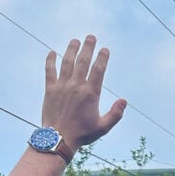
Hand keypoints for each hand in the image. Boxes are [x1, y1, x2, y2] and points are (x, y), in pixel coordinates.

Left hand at [41, 35, 126, 153]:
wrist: (59, 138)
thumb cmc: (82, 134)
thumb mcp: (103, 127)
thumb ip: (115, 114)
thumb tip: (124, 100)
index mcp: (91, 94)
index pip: (98, 70)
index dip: (102, 58)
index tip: (105, 49)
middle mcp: (76, 86)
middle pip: (83, 61)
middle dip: (88, 47)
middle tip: (91, 37)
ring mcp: (62, 86)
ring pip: (67, 62)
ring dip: (71, 50)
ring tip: (75, 40)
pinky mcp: (50, 89)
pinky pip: (49, 71)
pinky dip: (50, 60)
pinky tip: (52, 52)